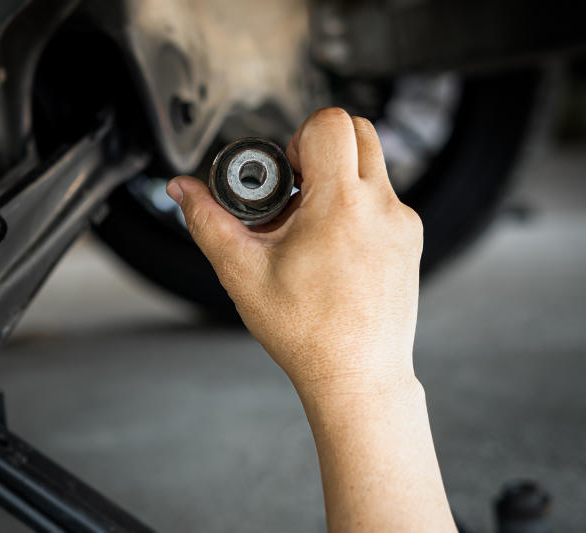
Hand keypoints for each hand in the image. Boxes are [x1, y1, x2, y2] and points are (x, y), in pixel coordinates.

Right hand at [166, 108, 423, 393]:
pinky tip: (333, 243)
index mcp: (341, 206)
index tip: (285, 175)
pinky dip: (358, 202)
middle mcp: (382, 207)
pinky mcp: (412, 239)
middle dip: (322, 145)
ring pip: (375, 162)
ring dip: (341, 172)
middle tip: (297, 189)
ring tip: (311, 220)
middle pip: (359, 129)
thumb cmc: (305, 333)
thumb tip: (181, 188)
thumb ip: (207, 221)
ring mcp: (404, 223)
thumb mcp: (242, 273)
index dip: (298, 138)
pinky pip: (385, 196)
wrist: (357, 375)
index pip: (330, 123)